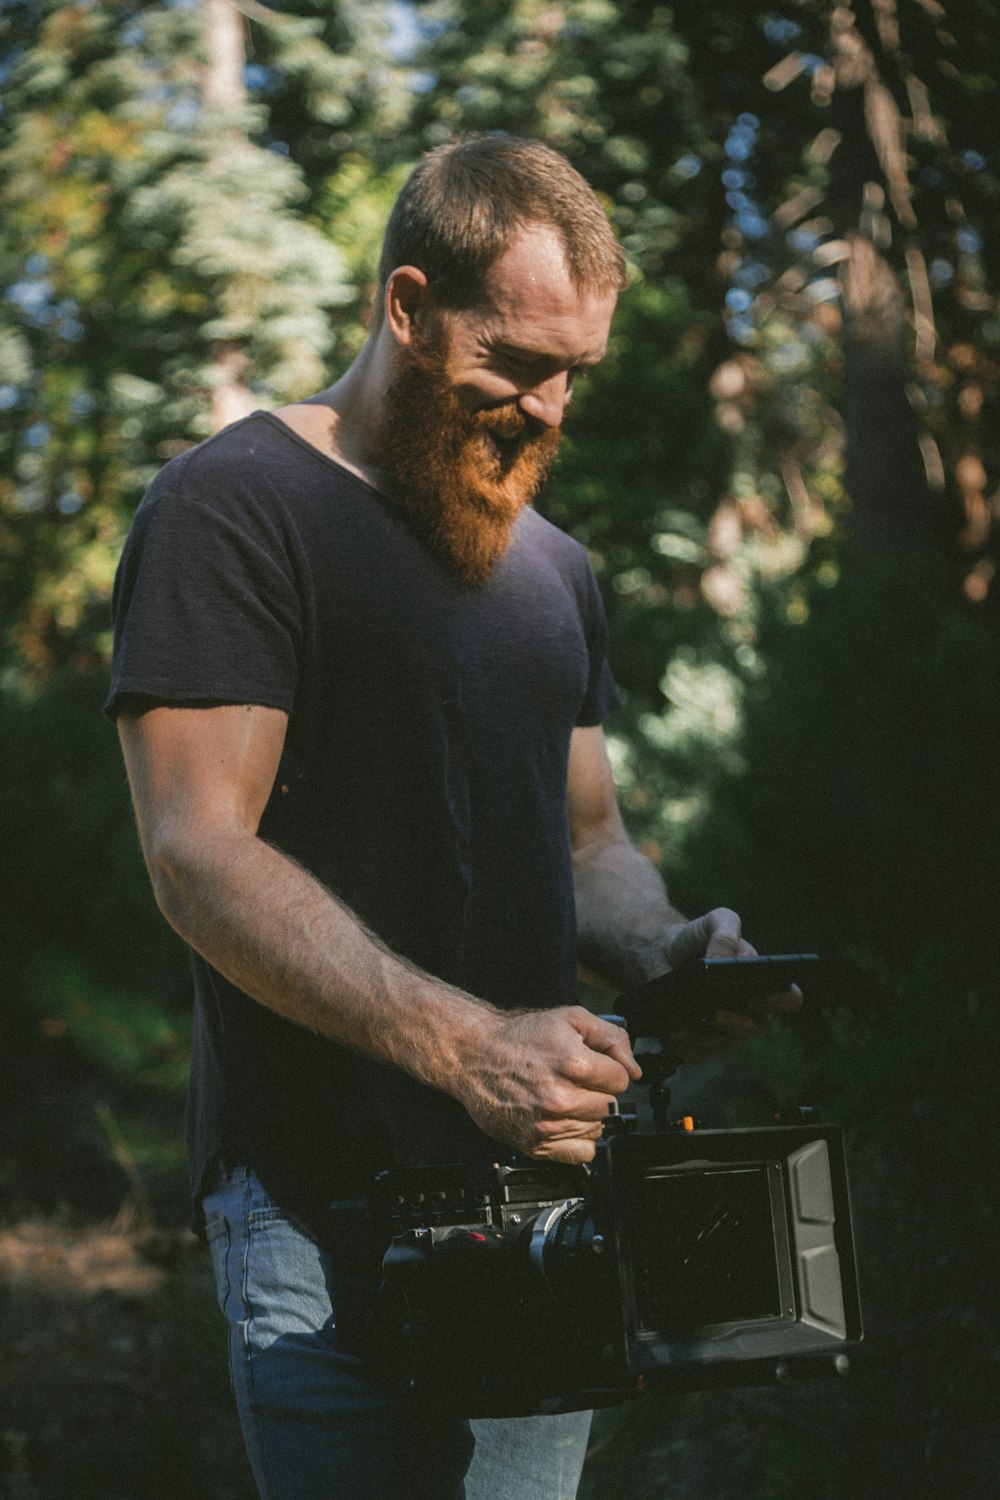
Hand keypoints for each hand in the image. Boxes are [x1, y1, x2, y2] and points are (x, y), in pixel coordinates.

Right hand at [454, 1006, 641, 1163]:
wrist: (474, 1055)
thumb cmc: (519, 1036)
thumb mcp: (570, 1018)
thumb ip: (611, 1038)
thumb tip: (634, 1069)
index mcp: (573, 1064)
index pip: (621, 1080)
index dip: (609, 1070)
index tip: (593, 1067)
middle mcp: (561, 1098)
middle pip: (609, 1106)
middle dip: (597, 1091)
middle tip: (573, 1079)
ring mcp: (547, 1124)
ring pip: (597, 1129)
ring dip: (586, 1114)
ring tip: (563, 1096)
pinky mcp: (535, 1143)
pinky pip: (581, 1153)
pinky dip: (578, 1139)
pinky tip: (563, 1120)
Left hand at [658, 907, 802, 1061]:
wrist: (658, 952)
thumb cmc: (696, 939)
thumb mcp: (715, 922)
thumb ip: (727, 934)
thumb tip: (723, 960)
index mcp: (762, 983)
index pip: (789, 999)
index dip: (780, 1000)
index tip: (757, 994)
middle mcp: (749, 1011)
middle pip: (753, 1027)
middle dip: (734, 1022)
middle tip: (713, 1013)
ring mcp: (725, 1030)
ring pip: (721, 1043)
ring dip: (700, 1036)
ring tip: (679, 1025)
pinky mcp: (700, 1043)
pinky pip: (696, 1053)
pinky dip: (682, 1045)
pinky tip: (671, 1032)